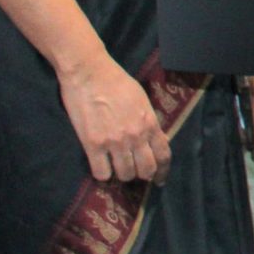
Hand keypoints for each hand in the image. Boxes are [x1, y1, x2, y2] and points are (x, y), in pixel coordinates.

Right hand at [58, 51, 171, 184]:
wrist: (90, 73)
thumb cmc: (117, 82)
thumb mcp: (142, 100)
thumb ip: (148, 121)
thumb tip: (155, 139)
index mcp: (150, 123)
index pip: (163, 155)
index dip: (163, 171)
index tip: (160, 179)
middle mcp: (135, 136)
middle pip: (146, 170)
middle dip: (143, 175)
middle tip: (136, 174)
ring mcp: (114, 142)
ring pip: (125, 174)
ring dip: (122, 175)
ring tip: (117, 169)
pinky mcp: (93, 145)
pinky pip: (101, 173)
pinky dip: (103, 175)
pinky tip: (101, 167)